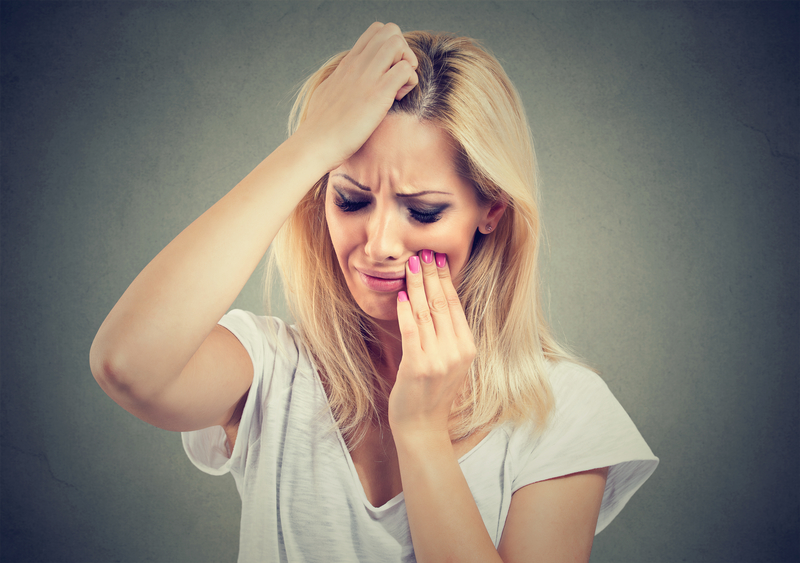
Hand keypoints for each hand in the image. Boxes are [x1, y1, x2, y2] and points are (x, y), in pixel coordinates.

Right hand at [296, 22, 418, 168]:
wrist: (316, 142)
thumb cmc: (321, 125)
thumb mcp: (328, 91)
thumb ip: (340, 81)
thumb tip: (343, 81)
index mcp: (348, 63)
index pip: (376, 31)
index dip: (389, 45)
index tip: (387, 70)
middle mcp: (357, 64)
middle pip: (390, 31)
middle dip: (403, 51)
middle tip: (398, 77)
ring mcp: (367, 77)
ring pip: (398, 44)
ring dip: (408, 64)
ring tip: (398, 88)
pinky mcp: (378, 94)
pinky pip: (405, 70)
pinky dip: (409, 82)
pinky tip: (397, 99)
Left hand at [389, 250, 476, 440]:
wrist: (422, 428)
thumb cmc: (432, 394)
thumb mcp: (451, 363)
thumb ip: (448, 336)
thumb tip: (438, 301)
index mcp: (467, 348)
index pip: (456, 305)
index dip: (446, 279)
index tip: (438, 259)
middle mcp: (456, 351)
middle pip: (443, 304)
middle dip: (431, 274)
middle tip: (424, 252)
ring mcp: (438, 359)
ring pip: (427, 313)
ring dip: (418, 285)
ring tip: (411, 264)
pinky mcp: (418, 366)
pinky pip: (412, 331)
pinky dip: (407, 311)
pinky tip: (402, 295)